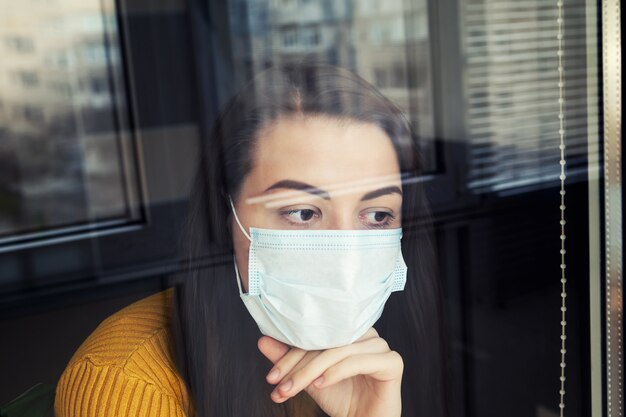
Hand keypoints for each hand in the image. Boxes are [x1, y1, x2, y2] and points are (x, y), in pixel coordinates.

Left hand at [257, 328, 402, 416]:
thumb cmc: (342, 399)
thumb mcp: (309, 379)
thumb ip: (290, 360)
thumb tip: (262, 341)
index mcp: (348, 331)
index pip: (314, 336)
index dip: (290, 355)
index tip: (271, 376)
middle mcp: (366, 333)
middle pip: (325, 343)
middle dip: (298, 366)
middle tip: (279, 386)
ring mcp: (381, 346)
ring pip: (339, 352)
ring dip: (311, 372)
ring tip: (294, 388)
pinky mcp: (392, 362)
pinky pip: (359, 361)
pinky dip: (336, 372)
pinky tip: (320, 385)